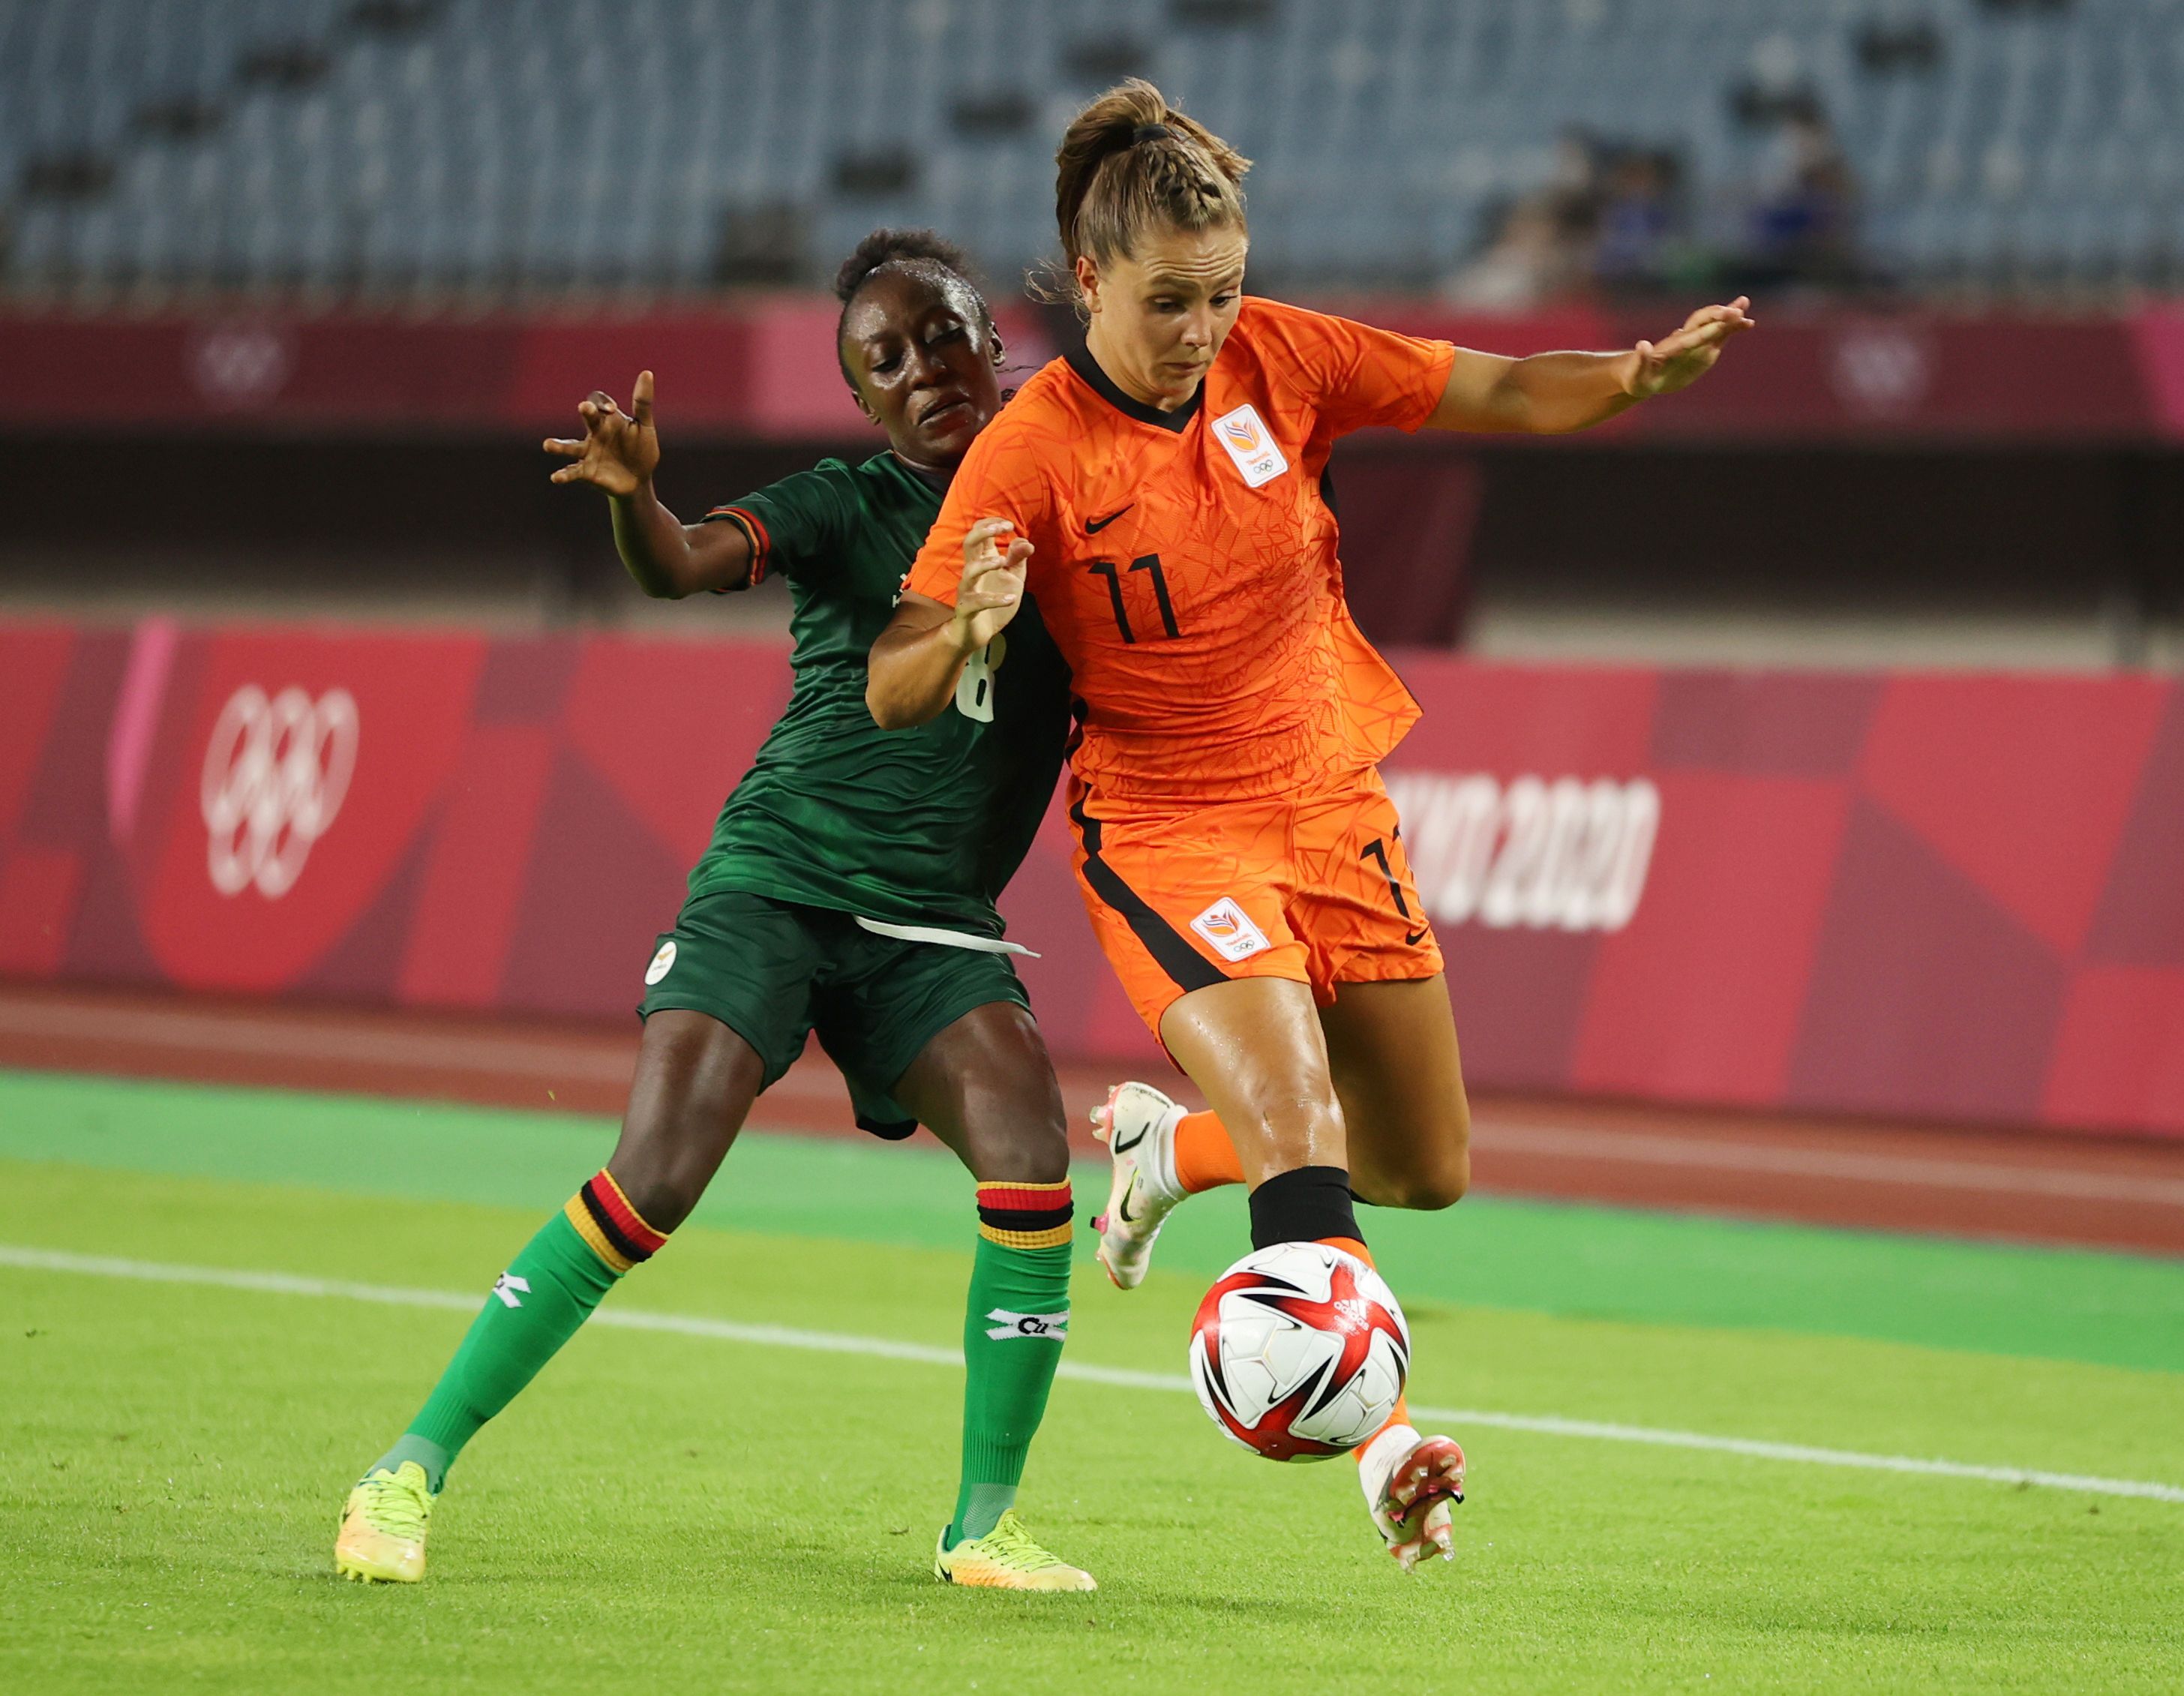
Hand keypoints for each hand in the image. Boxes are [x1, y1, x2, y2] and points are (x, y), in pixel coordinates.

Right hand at [544, 370, 660, 495]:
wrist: (640, 480)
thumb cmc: (641, 450)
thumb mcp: (644, 426)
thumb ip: (642, 403)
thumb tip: (647, 372)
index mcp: (607, 420)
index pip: (598, 403)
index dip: (603, 403)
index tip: (612, 409)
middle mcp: (594, 433)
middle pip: (587, 419)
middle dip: (587, 413)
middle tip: (584, 407)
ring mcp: (588, 453)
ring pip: (570, 447)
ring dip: (559, 446)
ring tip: (548, 445)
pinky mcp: (586, 473)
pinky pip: (572, 472)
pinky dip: (563, 474)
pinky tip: (556, 477)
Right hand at [949, 518, 1029, 652]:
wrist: (979, 632)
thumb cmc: (994, 598)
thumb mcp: (1013, 577)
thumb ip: (1018, 559)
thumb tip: (1026, 542)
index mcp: (982, 560)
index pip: (980, 533)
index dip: (992, 524)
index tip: (1009, 525)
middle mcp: (972, 571)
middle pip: (969, 543)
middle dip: (983, 532)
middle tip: (1002, 528)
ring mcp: (968, 589)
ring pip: (969, 571)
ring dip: (985, 564)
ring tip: (1002, 561)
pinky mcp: (967, 609)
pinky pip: (977, 602)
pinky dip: (994, 600)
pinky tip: (1010, 599)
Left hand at [1621, 299, 1755, 398]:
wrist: (1641, 377)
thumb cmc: (1636, 377)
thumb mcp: (1636, 372)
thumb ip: (1640, 359)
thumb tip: (1642, 345)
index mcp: (1673, 346)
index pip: (1693, 335)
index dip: (1707, 329)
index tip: (1722, 322)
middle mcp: (1687, 339)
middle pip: (1705, 323)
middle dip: (1720, 317)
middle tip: (1737, 312)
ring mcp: (1696, 343)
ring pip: (1716, 326)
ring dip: (1731, 317)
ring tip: (1747, 309)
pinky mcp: (1703, 350)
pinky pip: (1721, 336)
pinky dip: (1733, 329)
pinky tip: (1747, 324)